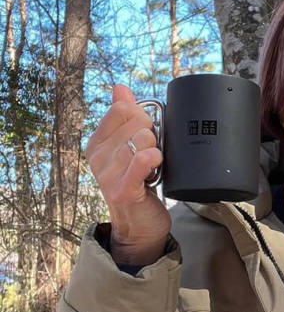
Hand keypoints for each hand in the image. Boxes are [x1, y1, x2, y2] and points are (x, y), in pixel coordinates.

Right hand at [85, 84, 170, 264]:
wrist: (139, 225)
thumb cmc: (137, 182)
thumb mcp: (126, 146)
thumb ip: (123, 116)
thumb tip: (120, 87)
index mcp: (97, 142)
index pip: (122, 108)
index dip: (143, 116)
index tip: (146, 133)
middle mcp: (97, 157)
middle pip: (137, 122)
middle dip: (153, 134)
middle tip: (151, 153)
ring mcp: (107, 174)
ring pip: (144, 139)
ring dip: (157, 149)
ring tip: (152, 165)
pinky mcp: (123, 190)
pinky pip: (143, 159)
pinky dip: (155, 159)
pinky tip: (155, 167)